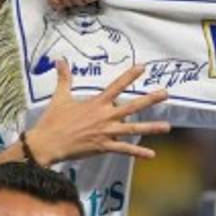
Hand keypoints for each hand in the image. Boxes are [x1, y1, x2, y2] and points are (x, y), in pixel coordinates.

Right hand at [23, 60, 169, 164]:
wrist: (48, 143)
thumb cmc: (53, 121)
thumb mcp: (60, 97)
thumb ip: (64, 78)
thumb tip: (59, 60)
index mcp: (96, 103)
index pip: (116, 86)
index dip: (129, 76)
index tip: (142, 67)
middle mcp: (105, 116)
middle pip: (132, 106)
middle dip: (150, 100)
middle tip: (165, 94)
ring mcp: (106, 132)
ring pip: (133, 129)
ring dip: (151, 128)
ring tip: (167, 126)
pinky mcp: (104, 146)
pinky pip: (125, 149)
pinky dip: (138, 152)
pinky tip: (152, 154)